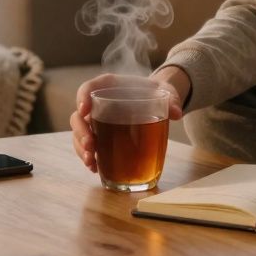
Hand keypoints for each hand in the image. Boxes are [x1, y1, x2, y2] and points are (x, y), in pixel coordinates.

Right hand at [70, 67, 188, 172]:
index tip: (84, 110)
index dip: (82, 98)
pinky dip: (89, 158)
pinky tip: (95, 168)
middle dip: (81, 132)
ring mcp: (97, 123)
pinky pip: (88, 148)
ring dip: (81, 149)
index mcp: (108, 87)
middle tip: (91, 144)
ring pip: (79, 135)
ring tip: (91, 162)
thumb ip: (171, 99)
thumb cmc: (155, 92)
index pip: (88, 88)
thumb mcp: (165, 91)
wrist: (156, 101)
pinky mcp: (101, 138)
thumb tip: (177, 113)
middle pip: (78, 116)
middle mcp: (98, 105)